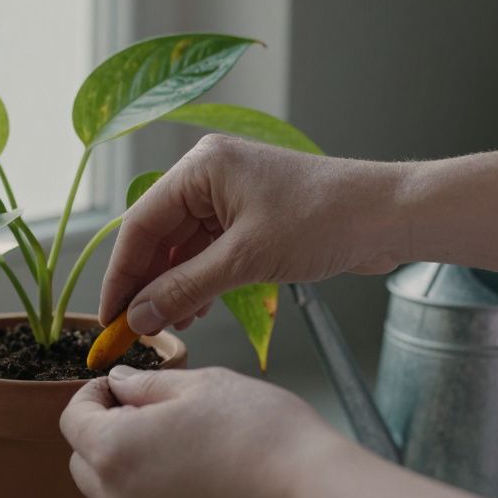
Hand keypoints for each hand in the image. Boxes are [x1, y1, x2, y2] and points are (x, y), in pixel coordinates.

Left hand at [59, 365, 349, 497]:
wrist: (312, 496)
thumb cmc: (261, 435)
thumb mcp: (199, 385)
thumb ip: (146, 384)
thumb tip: (120, 384)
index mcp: (114, 452)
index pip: (72, 420)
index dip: (91, 394)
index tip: (118, 383)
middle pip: (84, 460)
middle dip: (103, 429)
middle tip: (144, 406)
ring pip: (112, 489)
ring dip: (127, 460)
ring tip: (177, 435)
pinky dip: (152, 487)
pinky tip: (196, 466)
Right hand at [101, 134, 407, 332]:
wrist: (389, 215)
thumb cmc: (323, 221)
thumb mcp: (245, 260)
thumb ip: (185, 289)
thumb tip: (138, 318)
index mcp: (200, 167)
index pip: (140, 225)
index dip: (121, 275)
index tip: (109, 317)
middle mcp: (209, 174)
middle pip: (158, 235)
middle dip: (147, 284)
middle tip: (134, 329)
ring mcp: (230, 194)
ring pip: (183, 246)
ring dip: (173, 287)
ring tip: (170, 326)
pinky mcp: (250, 215)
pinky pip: (208, 250)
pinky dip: (199, 280)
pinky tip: (198, 310)